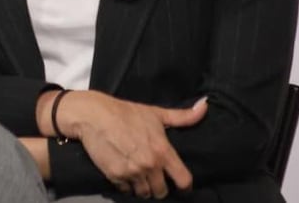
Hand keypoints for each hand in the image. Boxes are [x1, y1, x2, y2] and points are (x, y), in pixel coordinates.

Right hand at [56, 91, 206, 198]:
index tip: (182, 187)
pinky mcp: (115, 176)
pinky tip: (125, 174)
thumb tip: (205, 105)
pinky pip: (126, 191)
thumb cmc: (125, 112)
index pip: (184, 180)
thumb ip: (182, 116)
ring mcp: (132, 172)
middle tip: (153, 178)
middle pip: (162, 192)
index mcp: (163, 151)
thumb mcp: (155, 113)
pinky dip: (126, 186)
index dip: (185, 187)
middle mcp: (150, 165)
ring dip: (142, 188)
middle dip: (158, 187)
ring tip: (138, 177)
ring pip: (144, 194)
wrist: (93, 115)